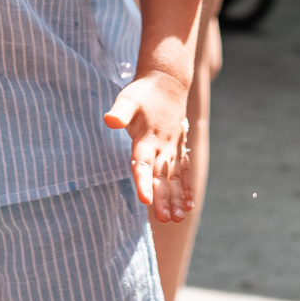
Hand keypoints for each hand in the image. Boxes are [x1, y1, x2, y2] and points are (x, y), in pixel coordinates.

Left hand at [104, 69, 192, 221]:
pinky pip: (184, 172)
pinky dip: (186, 189)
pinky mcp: (179, 149)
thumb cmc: (144, 92)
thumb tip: (110, 120)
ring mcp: (173, 149)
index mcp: (146, 138)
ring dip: (177, 198)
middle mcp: (162, 147)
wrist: (168, 81)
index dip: (143, 182)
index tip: (145, 200)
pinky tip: (188, 207)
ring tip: (179, 218)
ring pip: (175, 178)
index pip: (143, 164)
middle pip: (161, 177)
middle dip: (163, 199)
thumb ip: (121, 112)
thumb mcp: (129, 99)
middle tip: (165, 219)